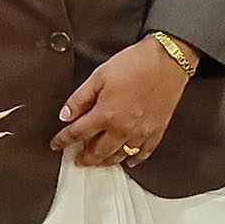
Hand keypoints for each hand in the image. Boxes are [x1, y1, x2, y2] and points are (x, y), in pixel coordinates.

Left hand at [53, 36, 196, 166]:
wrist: (167, 61)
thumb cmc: (135, 64)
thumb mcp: (99, 76)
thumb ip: (80, 98)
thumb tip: (65, 114)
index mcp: (105, 114)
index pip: (78, 133)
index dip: (64, 140)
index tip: (57, 144)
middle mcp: (122, 129)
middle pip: (98, 152)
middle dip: (84, 157)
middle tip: (77, 159)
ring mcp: (141, 133)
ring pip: (119, 156)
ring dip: (105, 161)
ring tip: (97, 162)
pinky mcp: (156, 132)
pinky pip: (143, 153)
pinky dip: (133, 160)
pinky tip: (127, 161)